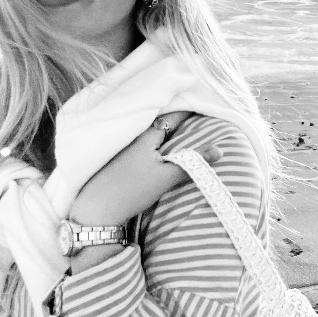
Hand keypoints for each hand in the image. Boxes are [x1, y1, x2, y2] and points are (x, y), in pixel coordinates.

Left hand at [70, 110, 220, 229]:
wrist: (97, 209)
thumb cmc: (132, 190)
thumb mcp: (167, 177)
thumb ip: (193, 163)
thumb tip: (220, 151)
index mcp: (146, 135)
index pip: (171, 117)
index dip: (186, 112)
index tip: (200, 107)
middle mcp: (133, 138)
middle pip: (158, 124)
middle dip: (175, 121)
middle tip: (192, 120)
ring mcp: (123, 149)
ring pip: (147, 135)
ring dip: (162, 133)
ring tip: (178, 133)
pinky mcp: (116, 162)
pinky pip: (139, 145)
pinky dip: (152, 144)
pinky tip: (156, 152)